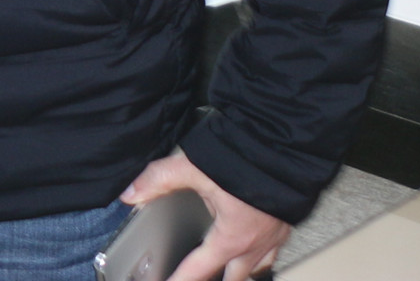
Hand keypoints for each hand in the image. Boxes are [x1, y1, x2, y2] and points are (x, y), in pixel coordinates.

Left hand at [119, 153, 287, 280]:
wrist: (287, 151)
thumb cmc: (249, 160)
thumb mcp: (195, 167)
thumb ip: (160, 179)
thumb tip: (132, 192)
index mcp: (231, 238)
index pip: (198, 270)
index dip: (180, 280)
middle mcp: (254, 244)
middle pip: (232, 279)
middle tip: (199, 278)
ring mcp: (273, 236)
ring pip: (256, 269)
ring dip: (241, 273)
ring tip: (229, 273)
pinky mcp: (285, 223)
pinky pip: (274, 251)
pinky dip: (263, 255)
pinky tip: (259, 248)